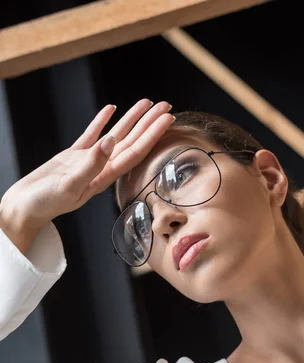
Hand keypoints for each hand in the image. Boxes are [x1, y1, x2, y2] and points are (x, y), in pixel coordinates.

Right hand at [0, 99, 174, 231]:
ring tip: (146, 103)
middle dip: (149, 124)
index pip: (136, 152)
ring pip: (115, 135)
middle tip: (166, 105)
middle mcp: (101, 168)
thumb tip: (111, 142)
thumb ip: (91, 164)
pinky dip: (102, 121)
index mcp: (104, 177)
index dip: (153, 135)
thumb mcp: (70, 185)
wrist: (25, 207)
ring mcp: (88, 161)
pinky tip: (111, 109)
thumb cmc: (46, 202)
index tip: (167, 119)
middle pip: (132, 141)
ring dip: (131, 120)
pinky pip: (92, 134)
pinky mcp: (72, 156)